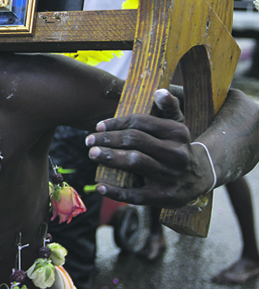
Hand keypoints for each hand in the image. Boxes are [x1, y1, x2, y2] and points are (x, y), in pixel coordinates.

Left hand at [86, 89, 212, 207]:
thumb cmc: (177, 146)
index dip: (116, 123)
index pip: (140, 122)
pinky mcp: (163, 197)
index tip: (98, 126)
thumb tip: (159, 91)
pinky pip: (136, 195)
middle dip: (109, 139)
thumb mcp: (177, 126)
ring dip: (110, 157)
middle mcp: (175, 154)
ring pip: (135, 162)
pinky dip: (117, 191)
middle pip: (135, 141)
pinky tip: (100, 187)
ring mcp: (169, 176)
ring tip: (92, 154)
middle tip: (89, 141)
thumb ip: (168, 107)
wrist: (198, 178)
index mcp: (177, 133)